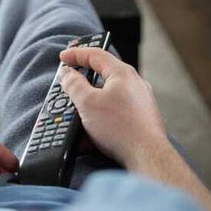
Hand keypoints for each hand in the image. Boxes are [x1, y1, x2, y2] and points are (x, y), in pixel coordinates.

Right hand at [57, 45, 168, 167]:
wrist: (147, 156)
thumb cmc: (121, 129)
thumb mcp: (87, 103)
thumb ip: (74, 84)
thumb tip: (67, 73)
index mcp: (123, 73)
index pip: (96, 54)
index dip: (76, 54)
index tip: (64, 57)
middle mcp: (135, 84)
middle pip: (104, 74)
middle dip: (84, 80)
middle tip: (70, 81)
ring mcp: (140, 101)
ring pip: (109, 95)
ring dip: (91, 103)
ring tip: (78, 114)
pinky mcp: (141, 118)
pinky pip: (116, 111)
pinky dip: (101, 117)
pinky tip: (92, 133)